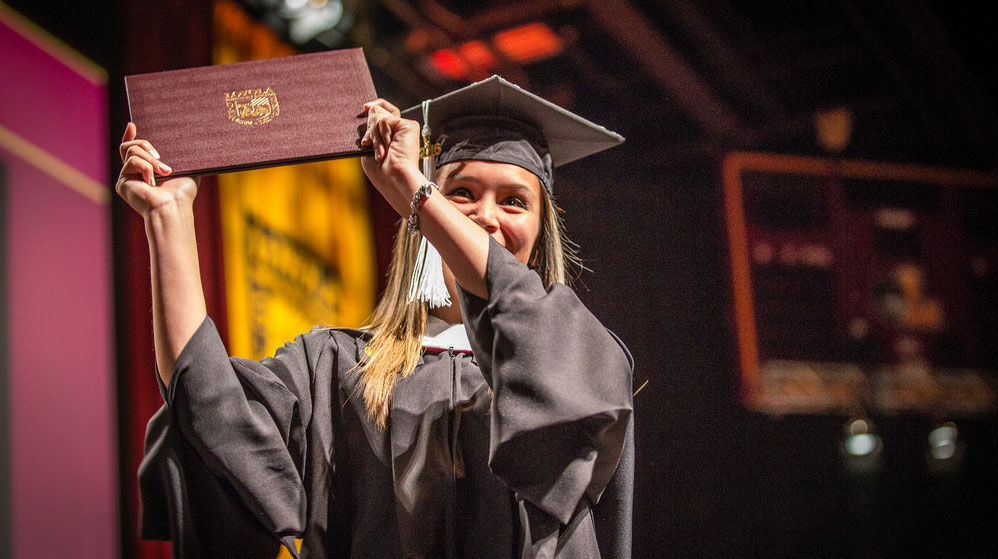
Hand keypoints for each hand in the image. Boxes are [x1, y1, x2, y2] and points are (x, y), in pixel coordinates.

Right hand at [115, 122, 198, 217]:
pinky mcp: (122, 182)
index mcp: (148, 170)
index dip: (130, 136)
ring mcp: (127, 178)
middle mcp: (135, 174)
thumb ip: (181, 157)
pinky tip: (151, 181)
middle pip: (130, 146)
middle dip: (145, 145)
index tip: (132, 125)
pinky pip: (131, 161)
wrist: (173, 205)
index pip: (134, 151)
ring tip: (164, 172)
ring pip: (132, 151)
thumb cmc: (182, 192)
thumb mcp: (186, 168)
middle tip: (160, 156)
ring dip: (150, 160)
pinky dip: (145, 168)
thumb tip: (190, 143)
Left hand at [359, 99, 423, 213]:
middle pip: (378, 111)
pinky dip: (381, 134)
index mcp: (389, 134)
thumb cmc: (381, 171)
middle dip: (369, 128)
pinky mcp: (409, 126)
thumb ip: (370, 127)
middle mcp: (398, 129)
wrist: (393, 178)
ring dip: (374, 134)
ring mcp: (404, 127)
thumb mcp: (368, 146)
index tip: (365, 107)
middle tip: (370, 145)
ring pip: (379, 115)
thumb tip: (369, 107)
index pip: (380, 112)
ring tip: (381, 150)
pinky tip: (388, 145)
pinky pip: (385, 120)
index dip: (373, 107)